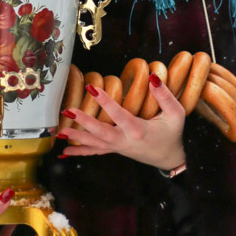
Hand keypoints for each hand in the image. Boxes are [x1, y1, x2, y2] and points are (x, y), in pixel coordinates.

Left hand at [59, 76, 185, 171]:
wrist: (171, 158)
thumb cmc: (173, 134)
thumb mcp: (176, 114)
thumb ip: (165, 96)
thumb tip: (153, 77)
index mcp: (139, 130)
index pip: (119, 114)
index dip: (105, 101)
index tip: (92, 88)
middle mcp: (125, 141)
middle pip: (101, 132)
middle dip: (84, 122)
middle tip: (69, 111)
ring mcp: (118, 147)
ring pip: (94, 143)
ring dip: (76, 137)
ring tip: (60, 132)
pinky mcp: (115, 150)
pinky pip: (95, 152)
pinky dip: (79, 152)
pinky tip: (64, 152)